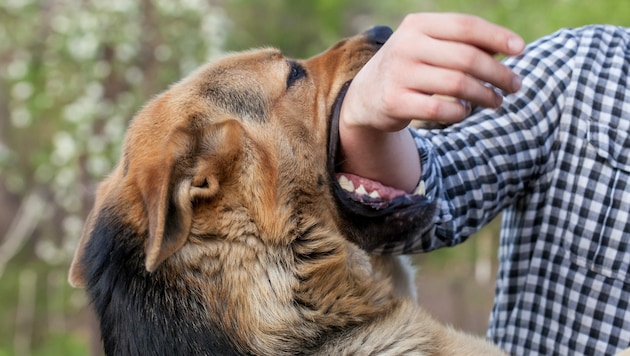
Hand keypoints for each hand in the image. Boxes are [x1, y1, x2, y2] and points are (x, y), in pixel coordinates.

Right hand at [338, 13, 524, 191]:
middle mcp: (406, 46)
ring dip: (485, 96)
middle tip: (515, 85)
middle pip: (466, 58)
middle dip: (498, 73)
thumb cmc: (410, 67)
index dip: (497, 37)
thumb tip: (510, 48)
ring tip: (497, 101)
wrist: (366, 95)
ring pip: (458, 85)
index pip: (465, 26)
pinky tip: (465, 111)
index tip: (521, 50)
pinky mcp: (395, 102)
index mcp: (418, 25)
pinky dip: (460, 112)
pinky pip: (441, 109)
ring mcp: (399, 74)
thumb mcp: (429, 46)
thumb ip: (462, 43)